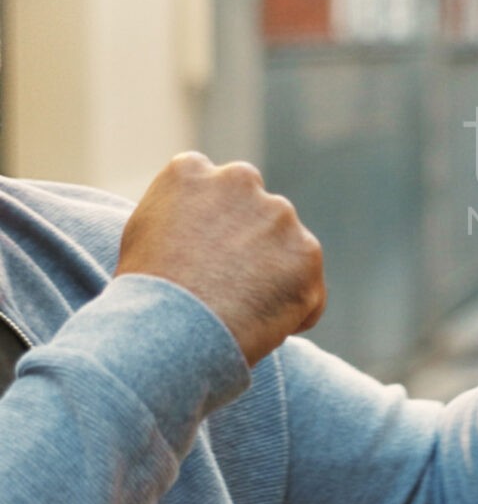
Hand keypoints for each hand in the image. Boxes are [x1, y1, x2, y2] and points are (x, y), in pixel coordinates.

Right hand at [117, 153, 326, 366]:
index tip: (205, 254)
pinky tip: (261, 327)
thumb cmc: (142, 296)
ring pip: (286, 246)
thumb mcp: (141, 237)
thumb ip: (177, 215)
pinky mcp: (306, 252)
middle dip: (251, 242)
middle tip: (229, 284)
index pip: (213, 186)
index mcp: (191, 171)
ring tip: (240, 312)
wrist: (169, 331)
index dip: (213, 224)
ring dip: (275, 273)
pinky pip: (309, 285)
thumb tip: (197, 219)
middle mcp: (239, 180)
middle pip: (256, 211)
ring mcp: (278, 215)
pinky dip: (294, 307)